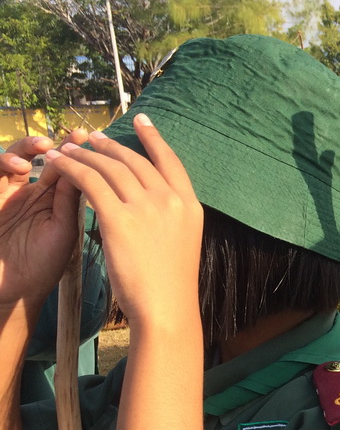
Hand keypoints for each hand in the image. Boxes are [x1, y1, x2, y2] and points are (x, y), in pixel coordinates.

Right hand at [0, 130, 87, 307]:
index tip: (90, 137)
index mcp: (52, 199)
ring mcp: (5, 194)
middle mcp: (28, 192)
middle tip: (69, 137)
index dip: (77, 151)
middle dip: (51, 143)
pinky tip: (21, 167)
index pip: (66, 167)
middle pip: (37, 156)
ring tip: (43, 148)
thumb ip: (71, 199)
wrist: (12, 290)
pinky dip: (4, 164)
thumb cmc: (42, 264)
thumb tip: (91, 167)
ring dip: (25, 147)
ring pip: (10, 158)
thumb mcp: (62, 229)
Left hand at [43, 116, 202, 327]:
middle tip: (92, 138)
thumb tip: (152, 205)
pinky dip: (72, 169)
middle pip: (136, 161)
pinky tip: (60, 163)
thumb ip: (171, 218)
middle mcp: (170, 200)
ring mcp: (146, 207)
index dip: (154, 138)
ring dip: (86, 154)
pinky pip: (90, 182)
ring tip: (71, 148)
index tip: (142, 120)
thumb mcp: (183, 243)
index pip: (171, 161)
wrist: (166, 308)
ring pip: (110, 167)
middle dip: (111, 146)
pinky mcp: (119, 218)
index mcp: (190, 206)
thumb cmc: (171, 285)